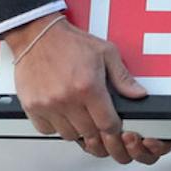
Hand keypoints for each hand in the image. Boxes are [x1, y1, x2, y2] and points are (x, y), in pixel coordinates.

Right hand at [5, 14, 170, 165]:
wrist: (37, 34)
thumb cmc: (69, 42)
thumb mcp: (105, 53)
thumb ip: (123, 77)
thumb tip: (138, 94)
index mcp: (88, 86)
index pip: (108, 125)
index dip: (114, 132)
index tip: (114, 130)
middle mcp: (67, 98)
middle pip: (89, 134)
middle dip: (98, 133)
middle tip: (98, 126)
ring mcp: (48, 104)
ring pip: (69, 135)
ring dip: (77, 130)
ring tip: (79, 116)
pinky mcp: (32, 106)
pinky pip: (47, 131)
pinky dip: (55, 127)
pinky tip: (61, 114)